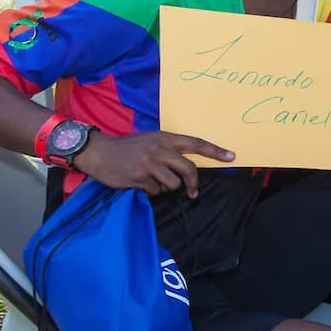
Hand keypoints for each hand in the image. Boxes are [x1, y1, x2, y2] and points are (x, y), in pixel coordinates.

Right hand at [74, 131, 233, 197]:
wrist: (98, 152)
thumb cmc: (127, 147)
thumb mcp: (150, 140)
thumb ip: (168, 149)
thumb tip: (188, 166)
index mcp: (165, 138)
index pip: (196, 143)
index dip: (215, 151)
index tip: (232, 157)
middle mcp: (160, 150)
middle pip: (189, 169)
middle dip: (193, 184)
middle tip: (192, 193)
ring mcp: (150, 164)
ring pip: (172, 184)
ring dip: (165, 187)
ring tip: (152, 181)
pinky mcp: (139, 177)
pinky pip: (156, 191)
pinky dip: (151, 191)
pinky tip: (140, 183)